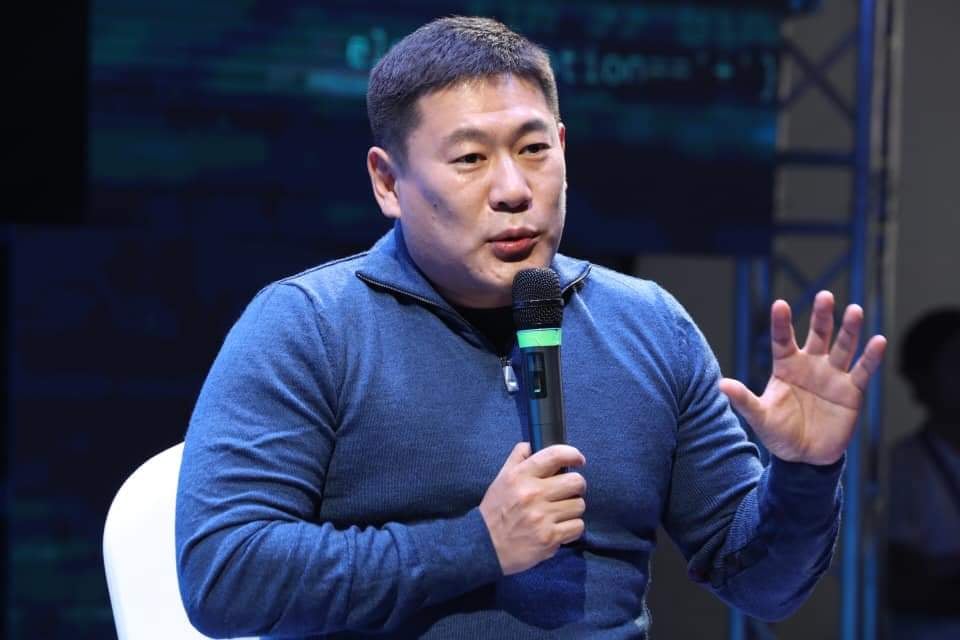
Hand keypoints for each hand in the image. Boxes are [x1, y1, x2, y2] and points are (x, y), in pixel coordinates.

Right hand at [479, 443, 586, 574]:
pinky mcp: (549, 538)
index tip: (578, 460)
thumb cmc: (495, 510)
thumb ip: (518, 458)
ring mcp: (542, 517)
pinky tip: (558, 528)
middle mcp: (532, 494)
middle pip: (576, 482)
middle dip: (576, 486)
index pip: (555, 455)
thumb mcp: (501, 479)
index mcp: (520, 476)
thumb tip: (534, 443)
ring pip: (579, 505)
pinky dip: (571, 528)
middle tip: (568, 492)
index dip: (573, 455)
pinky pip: (577, 527)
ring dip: (572, 510)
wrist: (485, 546)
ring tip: (558, 513)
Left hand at [718, 291, 886, 465]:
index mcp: (786, 366)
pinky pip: (863, 370)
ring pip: (843, 346)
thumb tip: (721, 385)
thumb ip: (743, 400)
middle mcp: (811, 365)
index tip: (780, 304)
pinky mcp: (852, 391)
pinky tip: (878, 340)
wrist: (805, 458)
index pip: (782, 339)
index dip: (781, 322)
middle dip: (822, 315)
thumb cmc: (779, 434)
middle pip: (818, 334)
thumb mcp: (760, 417)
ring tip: (854, 310)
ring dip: (849, 329)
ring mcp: (833, 375)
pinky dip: (871, 356)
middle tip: (825, 295)